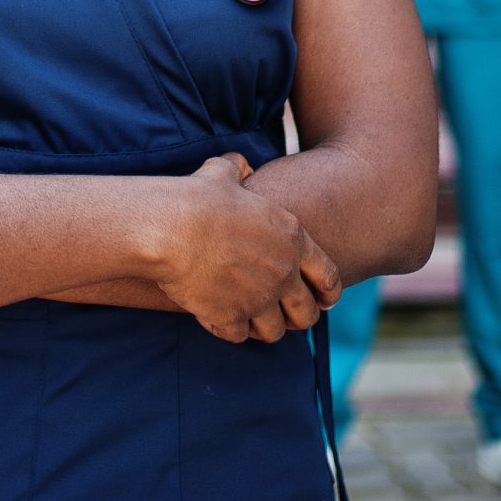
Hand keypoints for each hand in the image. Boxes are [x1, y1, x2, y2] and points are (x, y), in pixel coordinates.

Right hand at [150, 155, 339, 343]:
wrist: (171, 228)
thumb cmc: (197, 197)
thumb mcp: (223, 174)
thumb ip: (238, 170)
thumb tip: (239, 165)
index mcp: (292, 239)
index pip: (329, 277)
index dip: (329, 292)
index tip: (324, 300)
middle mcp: (283, 273)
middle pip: (306, 313)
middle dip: (298, 318)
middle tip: (286, 316)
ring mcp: (259, 299)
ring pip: (274, 331)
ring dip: (263, 327)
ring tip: (250, 319)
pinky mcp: (231, 316)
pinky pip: (238, 335)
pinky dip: (229, 329)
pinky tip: (217, 317)